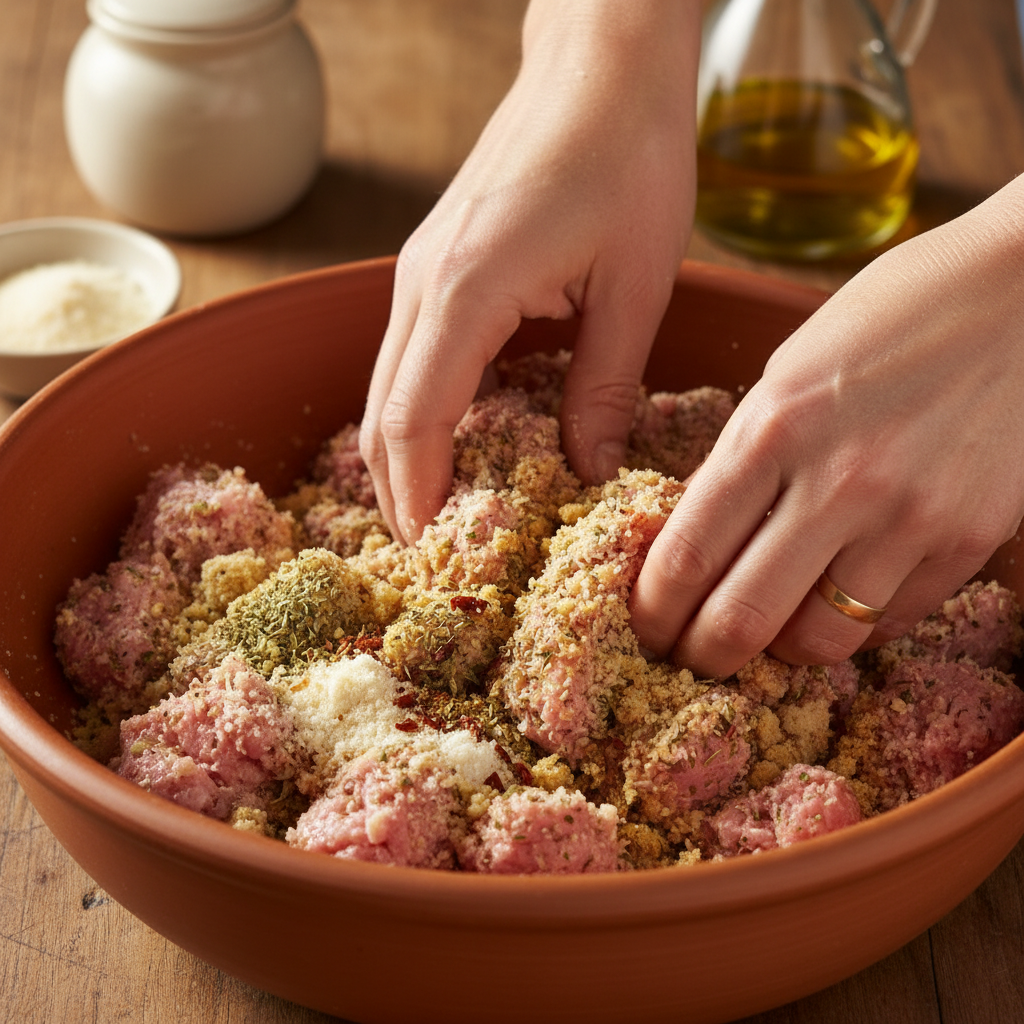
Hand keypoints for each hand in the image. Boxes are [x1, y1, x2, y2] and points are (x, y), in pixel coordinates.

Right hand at [360, 0, 701, 542]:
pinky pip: (410, 355)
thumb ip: (606, 387)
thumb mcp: (636, 286)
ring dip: (405, 454)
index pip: (415, 420)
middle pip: (381, 414)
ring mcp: (420, 270)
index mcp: (467, 290)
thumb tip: (591, 470)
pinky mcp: (437, 263)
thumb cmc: (627, 155)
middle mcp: (423, 284)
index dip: (418, 496)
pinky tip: (459, 439)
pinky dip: (420, 410)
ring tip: (442, 512)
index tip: (435, 555)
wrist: (599, 61)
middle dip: (400, 490)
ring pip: (387, 386)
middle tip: (434, 554)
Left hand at [630, 176, 1023, 677]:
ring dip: (780, 652)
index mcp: (772, 428)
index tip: (647, 627)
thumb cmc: (892, 314)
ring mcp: (909, 518)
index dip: (653, 611)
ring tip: (769, 633)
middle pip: (741, 619)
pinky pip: (891, 620)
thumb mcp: (789, 372)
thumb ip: (743, 458)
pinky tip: (839, 602)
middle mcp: (837, 483)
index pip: (687, 555)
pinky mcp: (968, 539)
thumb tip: (702, 537)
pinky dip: (854, 624)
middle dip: (700, 655)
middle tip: (690, 658)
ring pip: (820, 641)